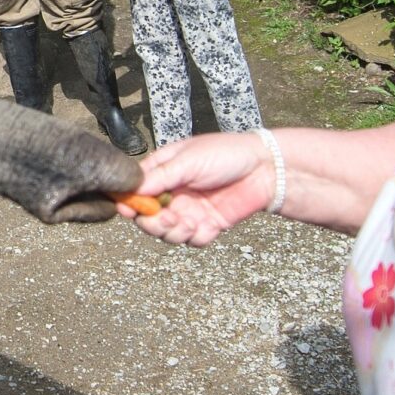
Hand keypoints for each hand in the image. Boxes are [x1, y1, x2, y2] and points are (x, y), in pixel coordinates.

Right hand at [129, 133, 277, 244]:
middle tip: (166, 219)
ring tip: (190, 222)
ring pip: (167, 233)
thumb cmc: (226, 154)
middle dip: (152, 223)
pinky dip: (196, 237)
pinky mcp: (207, 225)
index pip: (136, 190)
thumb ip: (160, 175)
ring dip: (174, 232)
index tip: (128, 210)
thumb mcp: (188, 160)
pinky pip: (193, 240)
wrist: (265, 169)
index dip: (129, 202)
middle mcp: (173, 193)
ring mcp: (189, 210)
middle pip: (147, 217)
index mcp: (163, 172)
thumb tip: (132, 189)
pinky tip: (206, 226)